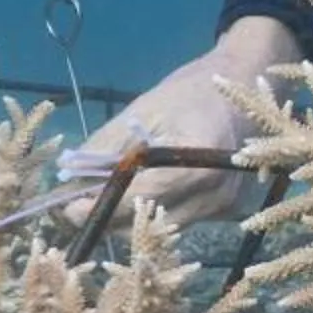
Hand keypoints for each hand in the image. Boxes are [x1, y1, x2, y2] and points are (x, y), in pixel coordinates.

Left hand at [73, 15, 305, 225]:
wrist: (245, 85)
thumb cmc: (192, 91)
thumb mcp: (142, 110)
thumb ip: (105, 148)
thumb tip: (67, 183)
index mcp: (200, 158)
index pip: (144, 196)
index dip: (102, 206)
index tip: (66, 207)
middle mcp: (219, 190)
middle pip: (151, 221)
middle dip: (109, 217)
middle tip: (75, 205)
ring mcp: (227, 205)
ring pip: (163, 226)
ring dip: (131, 216)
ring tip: (105, 196)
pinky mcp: (227, 212)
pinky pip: (180, 220)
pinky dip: (156, 210)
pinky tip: (144, 192)